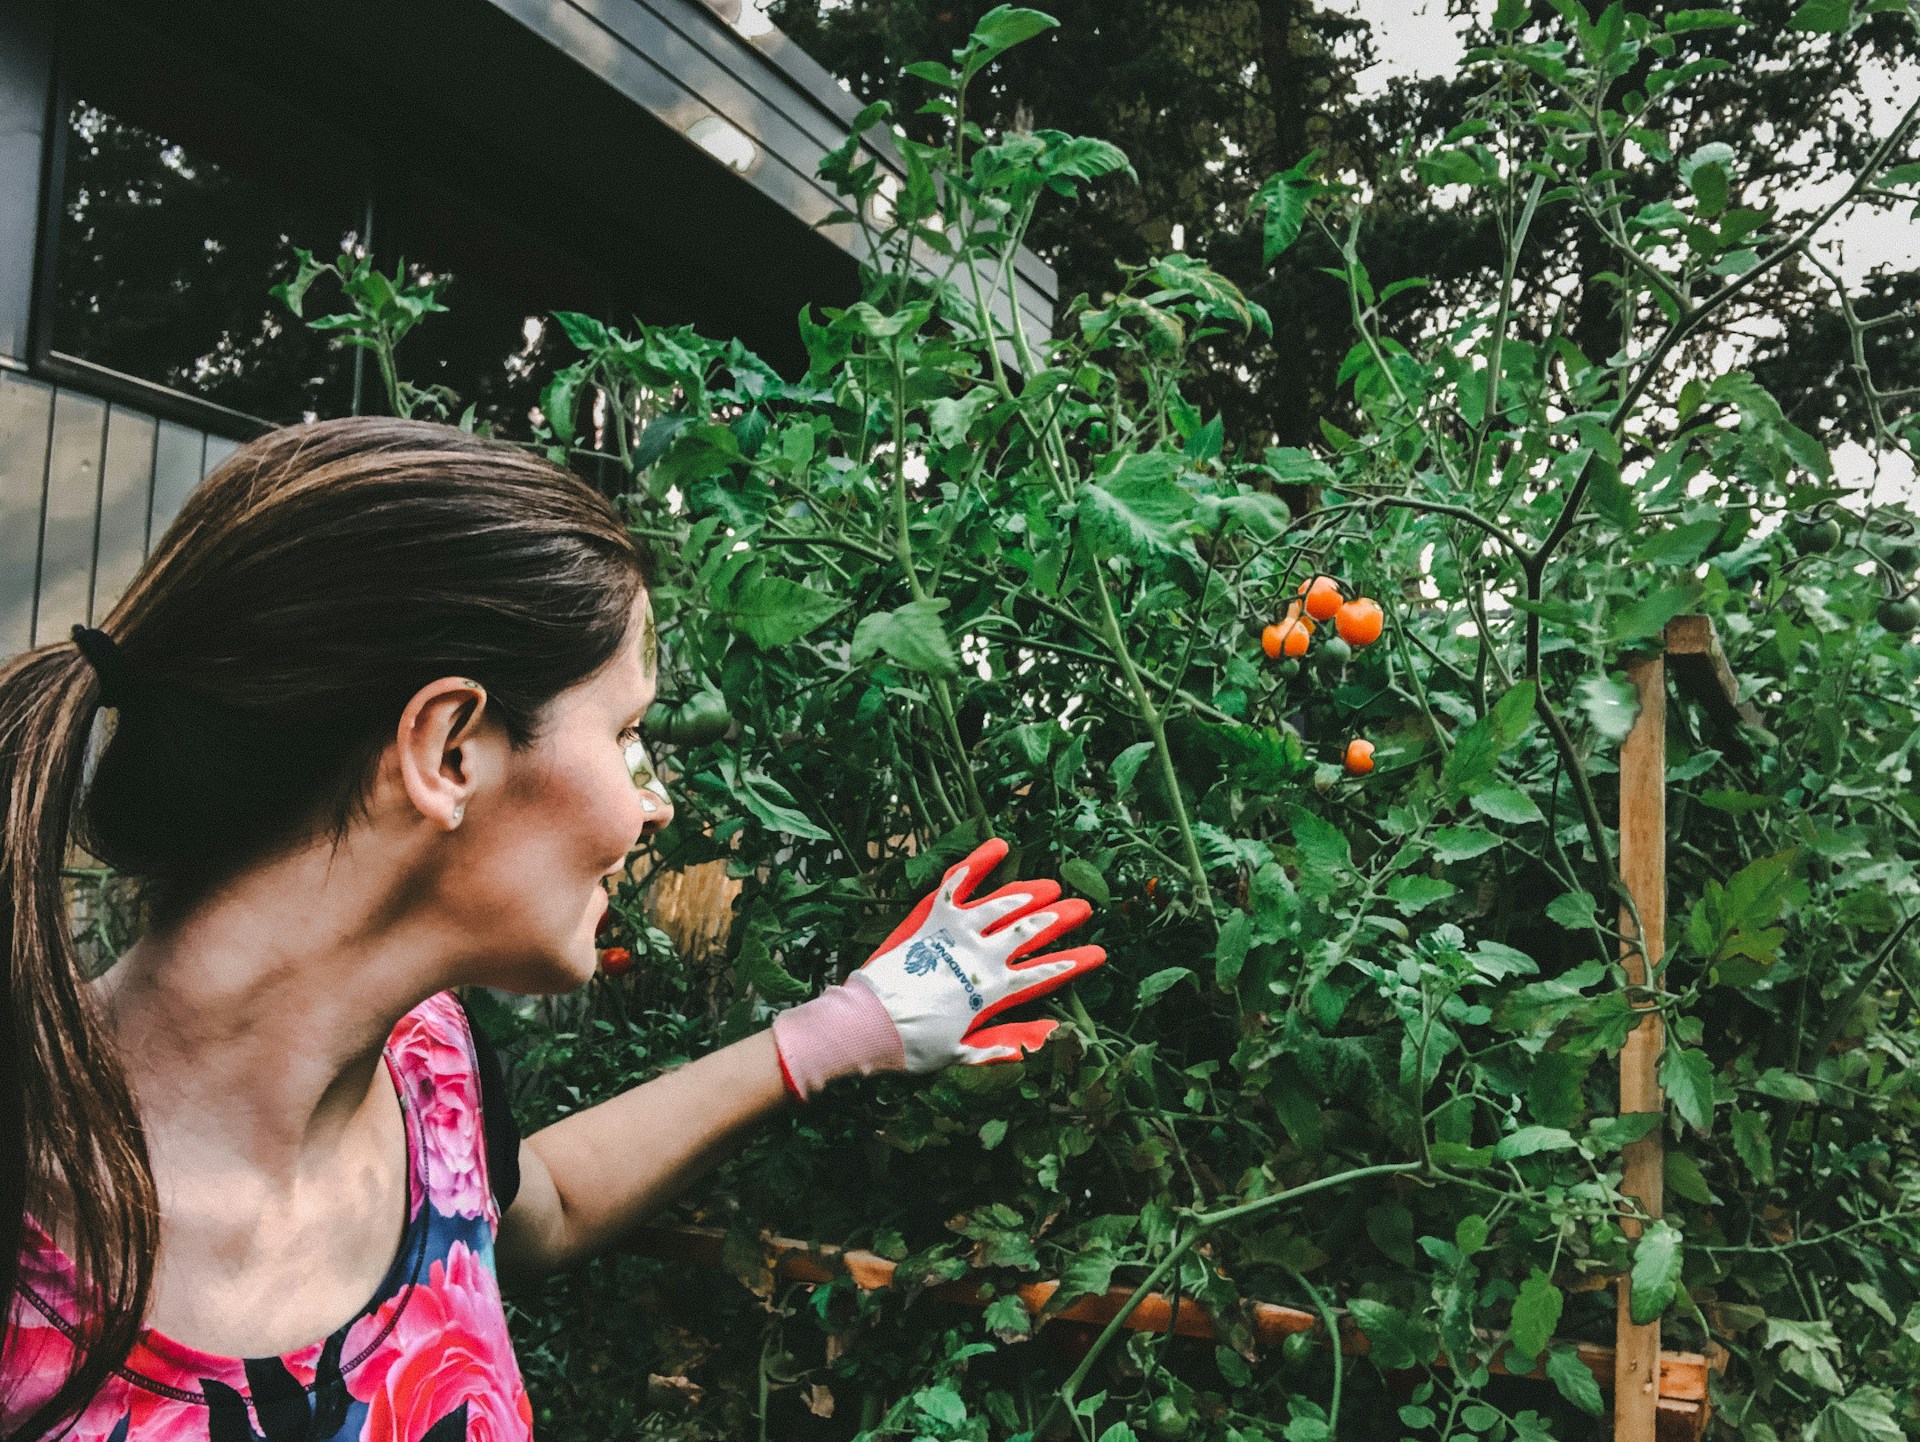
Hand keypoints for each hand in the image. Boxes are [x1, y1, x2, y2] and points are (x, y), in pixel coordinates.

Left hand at [850, 837, 1105, 1069]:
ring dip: (1028, 894)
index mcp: (992, 990)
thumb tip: (1047, 1034)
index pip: (1043, 974)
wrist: (869, 1024)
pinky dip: (978, 863)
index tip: (1097, 953)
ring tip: (1048, 887)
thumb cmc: (914, 1046)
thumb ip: (1005, 1042)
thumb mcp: (963, 1052)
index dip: (1073, 963)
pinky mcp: (932, 918)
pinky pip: (958, 885)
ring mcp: (957, 932)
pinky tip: (999, 846)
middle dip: (1059, 920)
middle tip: (1082, 908)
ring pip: (1002, 906)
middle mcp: (982, 956)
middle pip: (1029, 932)